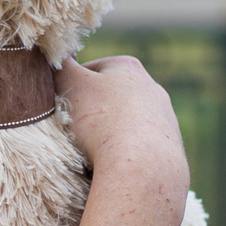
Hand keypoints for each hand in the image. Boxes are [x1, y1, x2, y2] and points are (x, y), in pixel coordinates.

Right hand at [58, 57, 189, 201]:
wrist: (141, 166)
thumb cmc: (102, 121)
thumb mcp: (71, 85)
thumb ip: (62, 67)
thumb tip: (56, 59)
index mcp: (128, 67)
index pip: (90, 71)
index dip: (70, 88)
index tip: (61, 107)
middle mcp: (152, 88)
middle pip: (110, 98)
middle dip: (91, 112)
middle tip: (74, 130)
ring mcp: (164, 118)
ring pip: (125, 122)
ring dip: (108, 133)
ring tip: (94, 151)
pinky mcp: (169, 146)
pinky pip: (138, 146)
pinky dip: (125, 152)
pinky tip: (114, 163)